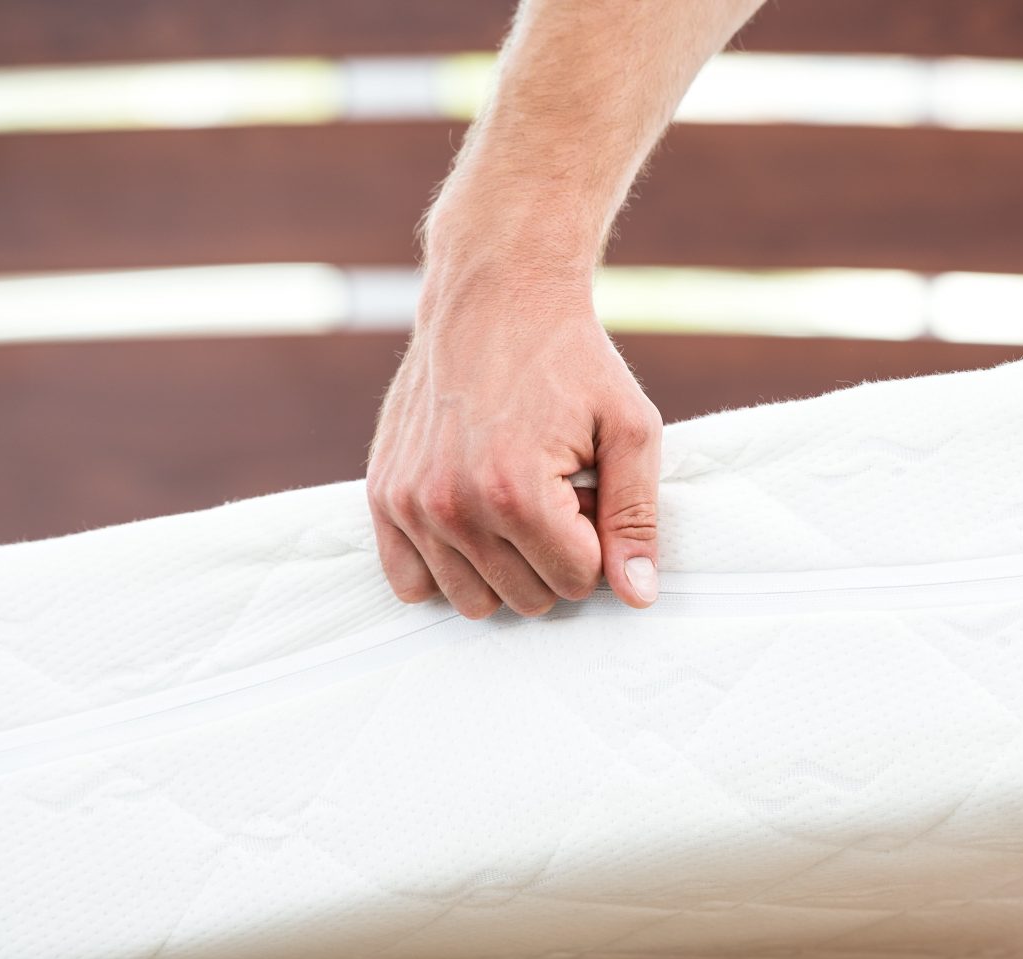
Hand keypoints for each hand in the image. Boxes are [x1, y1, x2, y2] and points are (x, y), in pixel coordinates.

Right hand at [366, 267, 661, 617]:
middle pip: (528, 598)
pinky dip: (448, 568)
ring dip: (505, 566)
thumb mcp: (629, 429)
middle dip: (554, 556)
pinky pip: (411, 584)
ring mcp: (411, 504)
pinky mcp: (384, 495)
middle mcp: (454, 506)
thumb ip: (635, 519)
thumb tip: (638, 598)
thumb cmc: (571, 359)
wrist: (495, 292)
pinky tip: (474, 524)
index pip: (578, 582)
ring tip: (514, 502)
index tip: (586, 489)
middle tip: (553, 491)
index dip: (596, 541)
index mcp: (517, 494)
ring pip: (476, 603)